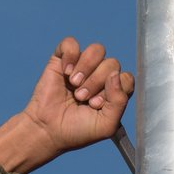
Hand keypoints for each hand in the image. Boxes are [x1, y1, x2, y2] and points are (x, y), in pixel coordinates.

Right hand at [0, 37, 135, 173]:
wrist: (47, 130)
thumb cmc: (77, 130)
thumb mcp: (107, 124)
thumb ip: (119, 101)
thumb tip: (116, 75)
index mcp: (114, 92)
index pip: (126, 78)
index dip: (114, 89)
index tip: (96, 104)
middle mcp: (101, 76)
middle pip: (112, 63)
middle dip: (96, 82)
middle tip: (81, 98)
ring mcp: (82, 67)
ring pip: (97, 50)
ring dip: (86, 68)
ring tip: (74, 84)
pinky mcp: (62, 59)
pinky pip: (71, 43)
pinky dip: (70, 56)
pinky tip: (65, 72)